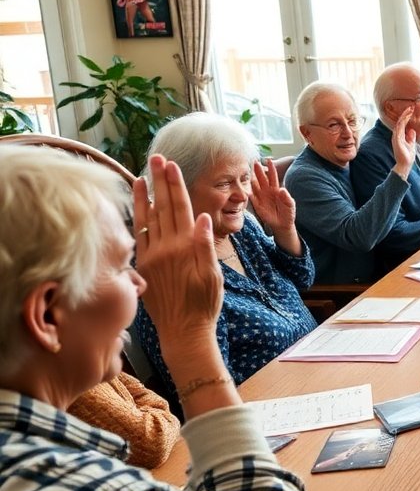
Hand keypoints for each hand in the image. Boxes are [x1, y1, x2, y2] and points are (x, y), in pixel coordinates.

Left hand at [133, 155, 222, 346]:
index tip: (171, 165)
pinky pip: (138, 236)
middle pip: (162, 207)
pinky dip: (137, 218)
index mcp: (185, 247)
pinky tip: (136, 207)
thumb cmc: (204, 305)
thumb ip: (204, 246)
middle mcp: (165, 249)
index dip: (175, 185)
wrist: (184, 332)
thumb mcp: (212, 276)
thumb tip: (201, 217)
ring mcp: (151, 257)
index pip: (180, 208)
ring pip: (147, 219)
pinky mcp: (143, 267)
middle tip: (157, 158)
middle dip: (160, 181)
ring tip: (144, 175)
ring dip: (146, 195)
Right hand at [250, 159, 302, 255]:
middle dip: (258, 170)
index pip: (273, 176)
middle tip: (254, 161)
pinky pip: (250, 197)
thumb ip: (287, 197)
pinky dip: (246, 193)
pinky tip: (243, 188)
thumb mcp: (290, 204)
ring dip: (250, 179)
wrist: (283, 224)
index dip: (271, 168)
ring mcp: (261, 197)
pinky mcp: (256, 204)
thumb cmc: (288, 212)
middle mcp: (267, 191)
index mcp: (276, 189)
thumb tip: (282, 189)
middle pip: (261, 178)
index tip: (269, 160)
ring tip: (245, 172)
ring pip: (254, 186)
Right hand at [391, 107, 416, 179]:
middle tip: (411, 107)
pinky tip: (407, 116)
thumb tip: (412, 130)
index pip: (402, 124)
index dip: (406, 116)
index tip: (412, 110)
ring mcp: (396, 137)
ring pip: (399, 123)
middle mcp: (396, 135)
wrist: (405, 165)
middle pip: (400, 121)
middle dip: (405, 114)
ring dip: (405, 115)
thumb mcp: (411, 144)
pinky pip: (399, 127)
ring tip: (410, 109)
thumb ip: (411, 137)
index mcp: (399, 136)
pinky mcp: (397, 139)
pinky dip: (403, 121)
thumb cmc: (407, 156)